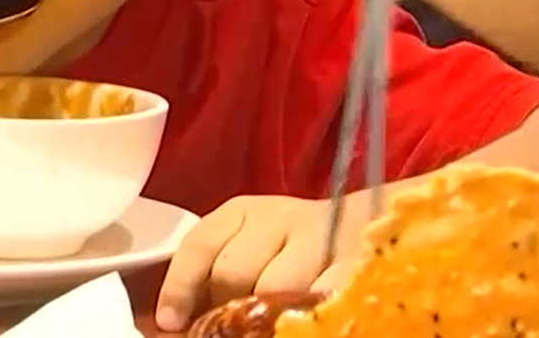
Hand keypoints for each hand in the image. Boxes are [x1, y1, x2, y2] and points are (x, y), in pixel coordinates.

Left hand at [155, 194, 366, 330]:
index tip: (170, 321)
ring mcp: (320, 238)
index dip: (180, 285)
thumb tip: (176, 320)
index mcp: (243, 213)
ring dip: (267, 315)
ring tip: (269, 325)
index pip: (200, 244)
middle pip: (234, 270)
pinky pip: (322, 296)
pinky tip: (303, 323)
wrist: (367, 225)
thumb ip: (217, 271)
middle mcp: (279, 218)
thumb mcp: (252, 244)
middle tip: (230, 329)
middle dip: (227, 306)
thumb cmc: (295, 247)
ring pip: (275, 288)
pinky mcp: (353, 261)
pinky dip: (306, 314)